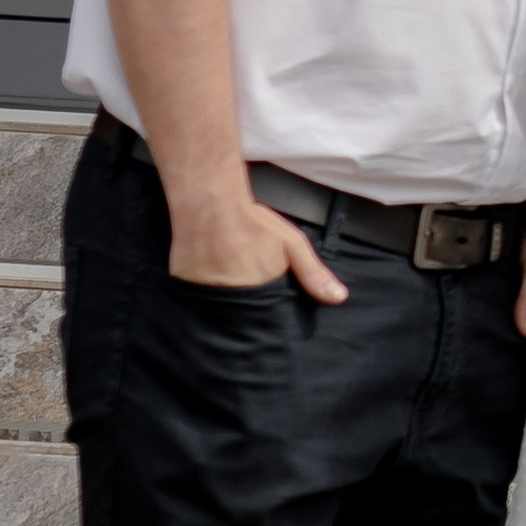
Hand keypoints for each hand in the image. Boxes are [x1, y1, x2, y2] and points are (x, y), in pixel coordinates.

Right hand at [166, 188, 348, 302]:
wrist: (209, 203)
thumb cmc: (252, 222)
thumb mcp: (292, 244)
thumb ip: (313, 273)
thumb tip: (339, 299)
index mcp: (261, 294)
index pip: (269, 322)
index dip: (271, 318)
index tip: (271, 311)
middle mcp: (233, 301)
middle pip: (244, 319)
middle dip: (249, 313)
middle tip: (246, 285)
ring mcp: (207, 296)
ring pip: (220, 313)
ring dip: (226, 303)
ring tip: (228, 280)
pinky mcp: (186, 289)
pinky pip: (198, 302)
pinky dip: (205, 295)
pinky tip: (209, 278)